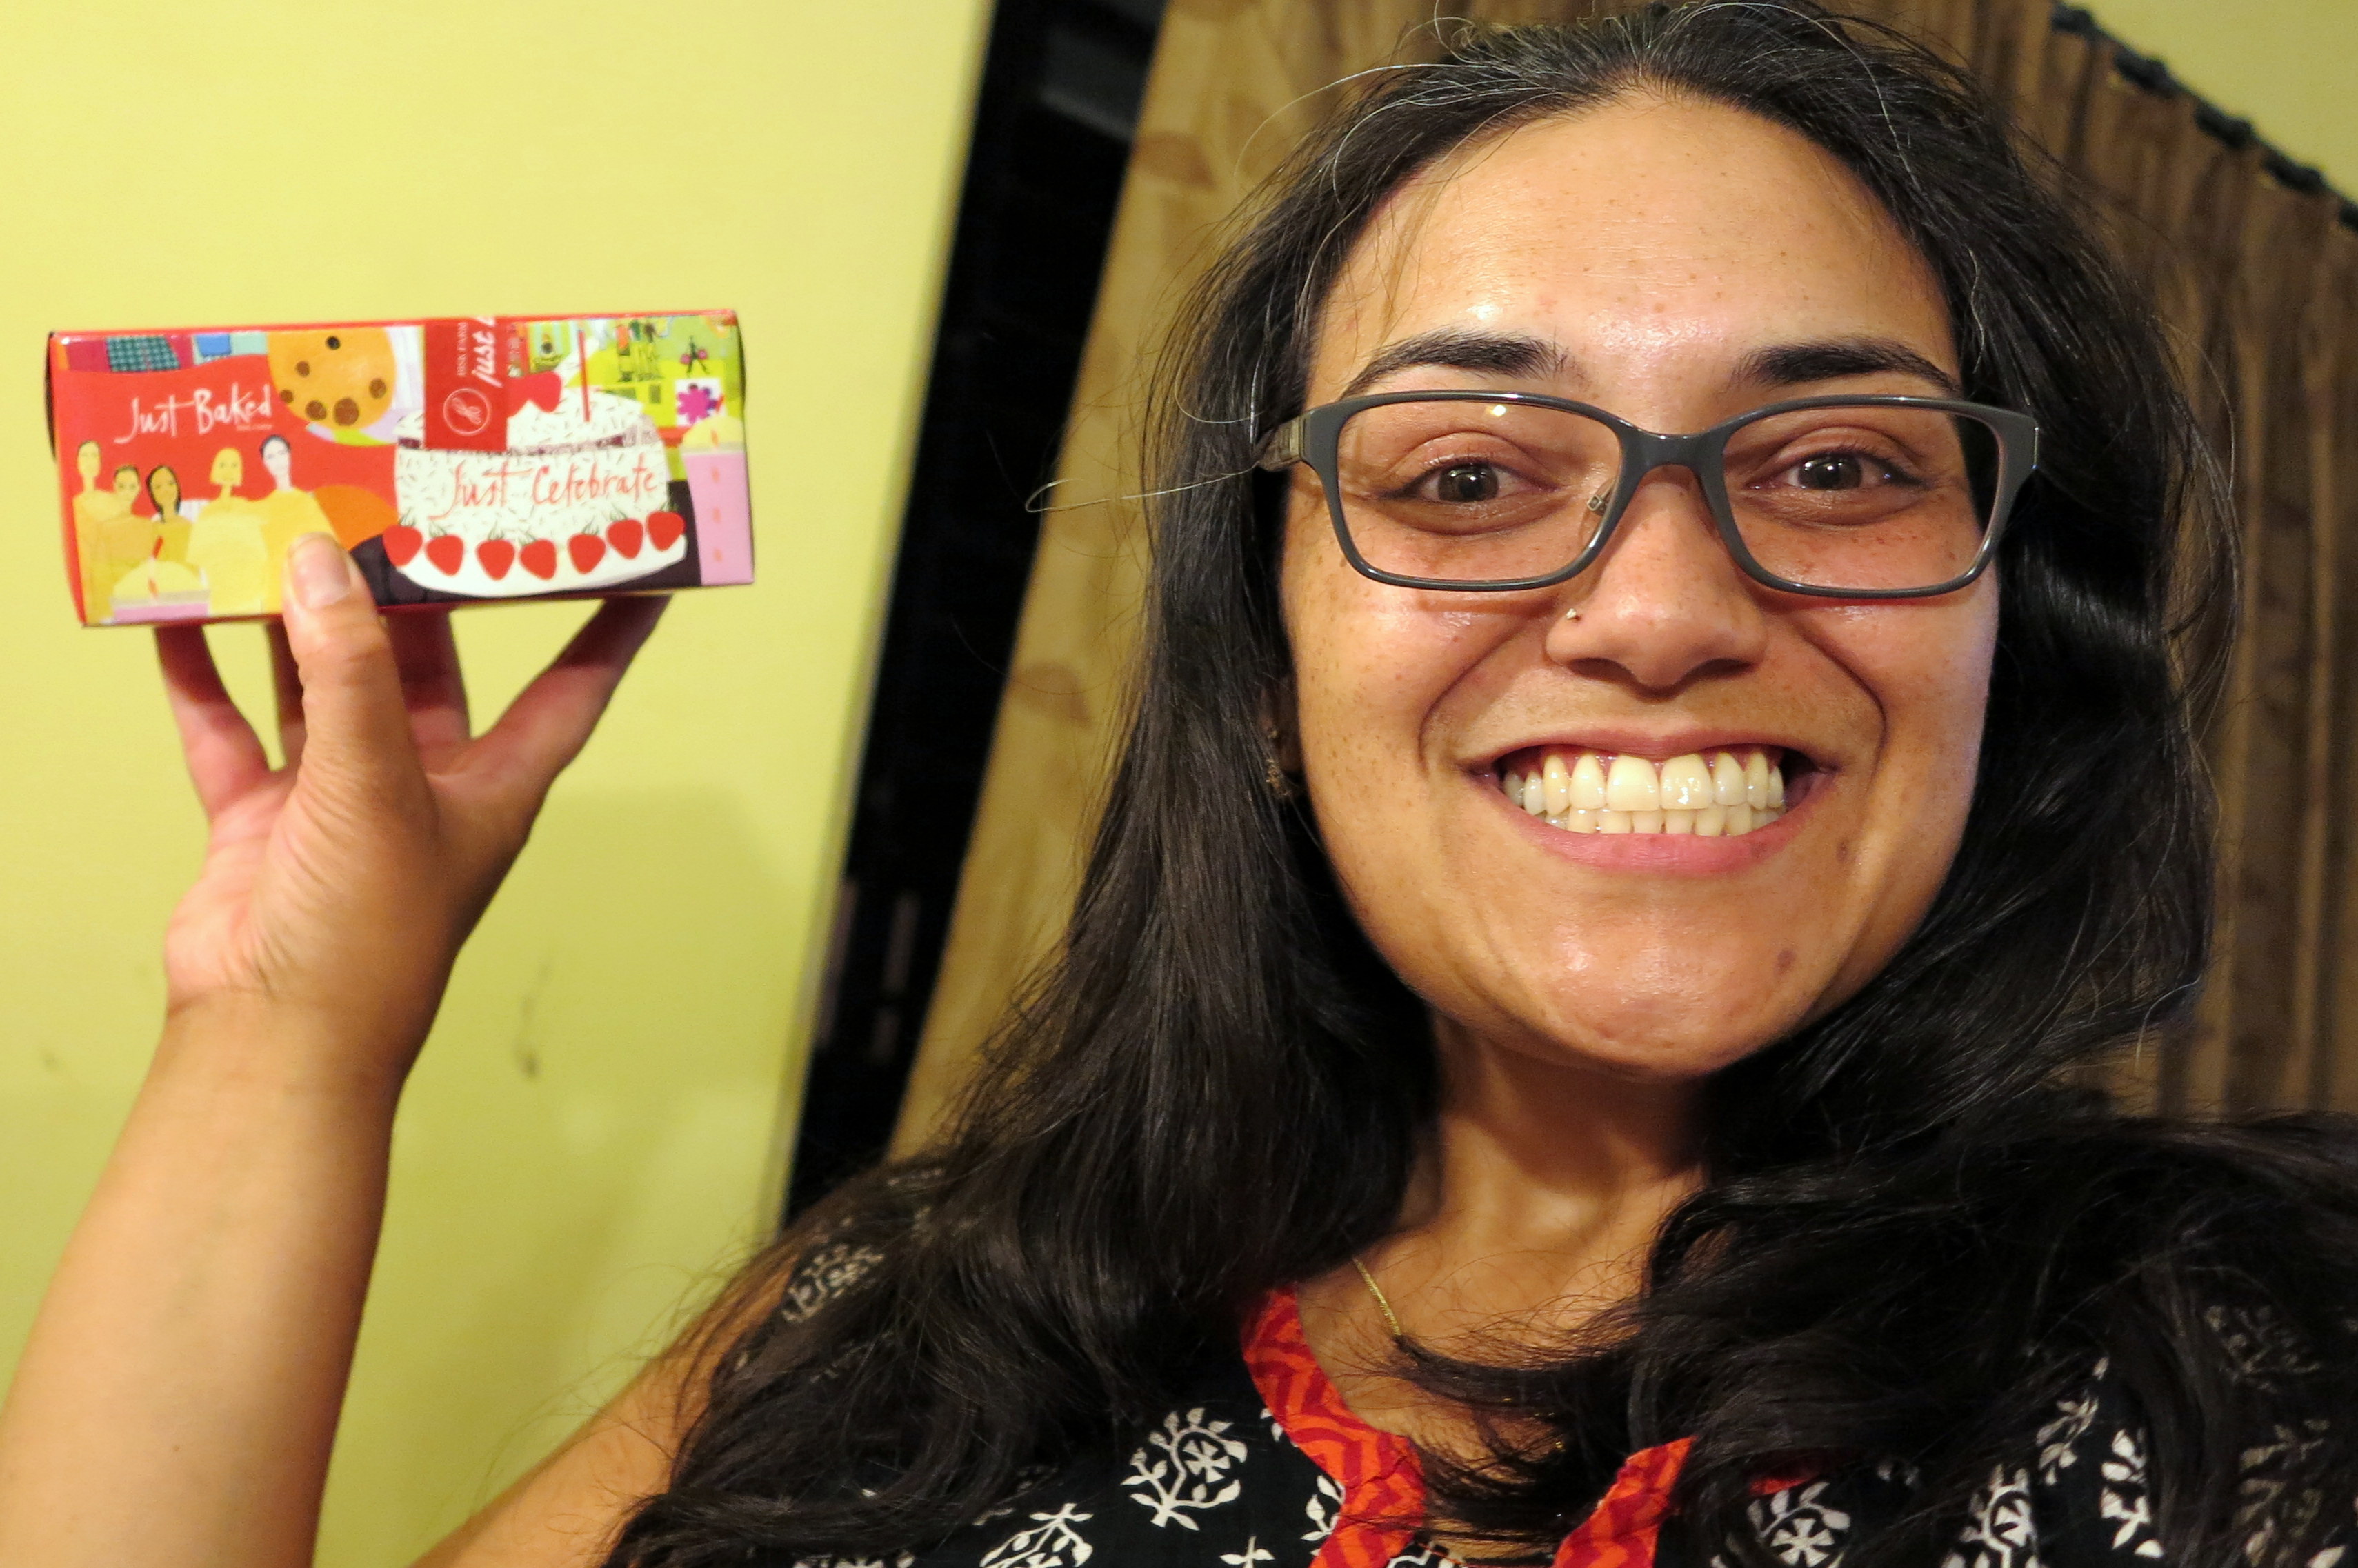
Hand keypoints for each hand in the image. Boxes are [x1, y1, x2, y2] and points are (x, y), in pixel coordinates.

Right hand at [154, 533, 663, 1090]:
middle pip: (428, 662)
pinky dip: (202, 678)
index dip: (609, 626)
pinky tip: (175, 617)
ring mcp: (336, 799)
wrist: (272, 1034)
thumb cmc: (364, 930)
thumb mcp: (375, 782)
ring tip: (274, 527)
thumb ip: (351, 672)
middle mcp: (422, 782)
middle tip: (393, 497)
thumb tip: (323, 563)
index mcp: (493, 784)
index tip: (638, 560)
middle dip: (407, 589)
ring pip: (321, 683)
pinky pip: (229, 729)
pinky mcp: (259, 818)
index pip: (571, 686)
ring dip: (297, 619)